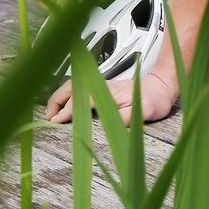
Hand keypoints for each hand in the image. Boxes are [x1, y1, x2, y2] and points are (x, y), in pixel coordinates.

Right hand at [45, 68, 176, 124]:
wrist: (160, 88)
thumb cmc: (153, 100)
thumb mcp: (144, 111)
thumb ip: (126, 116)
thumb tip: (110, 123)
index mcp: (107, 91)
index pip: (80, 99)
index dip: (66, 111)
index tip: (55, 123)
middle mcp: (100, 85)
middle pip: (70, 88)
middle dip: (55, 102)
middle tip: (47, 119)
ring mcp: (99, 85)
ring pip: (72, 86)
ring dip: (58, 98)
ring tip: (50, 114)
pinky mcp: (100, 88)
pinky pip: (77, 89)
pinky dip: (65, 96)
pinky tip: (64, 108)